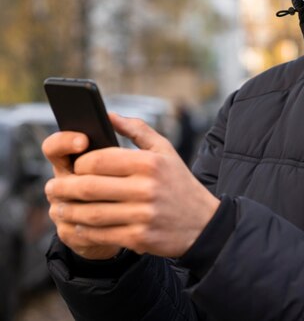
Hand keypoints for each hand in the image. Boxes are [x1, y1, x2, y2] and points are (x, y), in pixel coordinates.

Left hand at [43, 113, 219, 258]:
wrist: (201, 223)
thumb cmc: (178, 181)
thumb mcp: (165, 150)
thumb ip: (137, 129)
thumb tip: (108, 115)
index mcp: (150, 162)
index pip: (101, 160)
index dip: (80, 163)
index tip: (73, 166)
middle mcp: (147, 187)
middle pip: (90, 187)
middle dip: (64, 188)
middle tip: (52, 188)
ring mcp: (143, 214)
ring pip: (91, 213)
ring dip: (68, 211)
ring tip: (58, 207)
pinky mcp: (139, 238)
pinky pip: (101, 235)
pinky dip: (82, 231)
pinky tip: (75, 226)